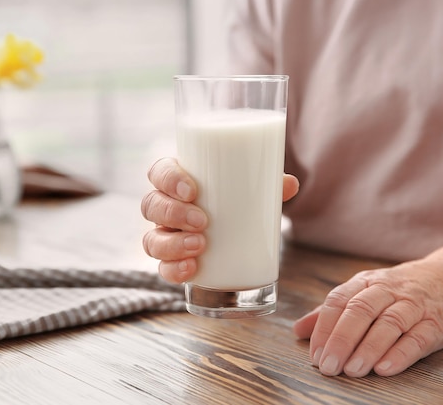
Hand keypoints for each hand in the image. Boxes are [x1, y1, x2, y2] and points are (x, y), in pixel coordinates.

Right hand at [141, 157, 298, 283]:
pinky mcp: (172, 261)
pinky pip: (162, 268)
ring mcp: (165, 235)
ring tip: (200, 246)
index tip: (192, 190)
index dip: (168, 179)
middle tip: (202, 221)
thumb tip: (290, 184)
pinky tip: (191, 269)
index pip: (159, 172)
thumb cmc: (238, 204)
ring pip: (151, 239)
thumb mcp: (252, 192)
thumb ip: (268, 186)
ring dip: (172, 243)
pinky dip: (173, 270)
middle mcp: (165, 208)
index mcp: (178, 183)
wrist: (237, 235)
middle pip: (151, 205)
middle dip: (173, 213)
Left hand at [293, 257, 442, 376]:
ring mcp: (415, 305)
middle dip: (341, 339)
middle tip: (328, 366)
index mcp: (367, 282)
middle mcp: (389, 290)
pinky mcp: (438, 321)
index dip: (324, 327)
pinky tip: (385, 369)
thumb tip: (298, 330)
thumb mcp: (366, 292)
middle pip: (361, 311)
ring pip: (389, 323)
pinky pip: (420, 337)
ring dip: (368, 348)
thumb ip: (333, 312)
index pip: (339, 300)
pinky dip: (402, 353)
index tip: (314, 353)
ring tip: (352, 370)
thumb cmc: (404, 290)